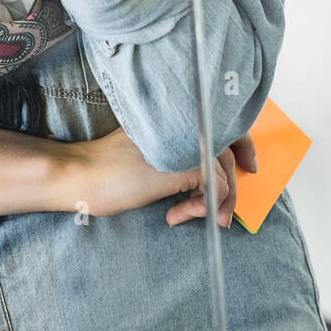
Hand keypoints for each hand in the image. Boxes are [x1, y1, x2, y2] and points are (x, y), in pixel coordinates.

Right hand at [59, 126, 256, 227]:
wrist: (82, 173)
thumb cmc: (108, 166)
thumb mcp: (150, 150)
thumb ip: (178, 149)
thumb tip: (208, 173)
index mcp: (177, 115)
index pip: (224, 121)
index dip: (242, 143)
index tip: (248, 165)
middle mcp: (186, 122)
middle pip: (230, 148)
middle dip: (233, 185)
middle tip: (224, 214)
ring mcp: (187, 142)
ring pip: (224, 172)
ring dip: (213, 202)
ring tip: (185, 215)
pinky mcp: (184, 165)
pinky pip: (215, 188)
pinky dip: (202, 208)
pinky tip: (175, 215)